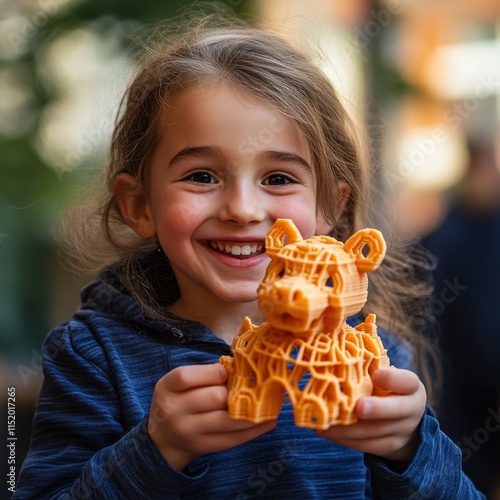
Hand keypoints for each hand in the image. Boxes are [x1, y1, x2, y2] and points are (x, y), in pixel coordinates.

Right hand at [148, 363, 275, 469]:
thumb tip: (241, 368)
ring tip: (268, 405)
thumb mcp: (180, 383)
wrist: (163, 439)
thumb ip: (203, 374)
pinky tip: (268, 422)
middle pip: (213, 397)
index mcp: (167, 387)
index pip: (186, 376)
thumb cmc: (179, 400)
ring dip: (251, 412)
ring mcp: (188, 431)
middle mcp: (174, 410)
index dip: (211, 372)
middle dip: (233, 392)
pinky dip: (253, 430)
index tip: (226, 373)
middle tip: (245, 389)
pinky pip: (232, 439)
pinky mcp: (202, 447)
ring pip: (227, 420)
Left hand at [317, 368, 425, 465]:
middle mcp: (412, 409)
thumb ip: (368, 369)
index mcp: (411, 387)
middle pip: (397, 410)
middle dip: (377, 409)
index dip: (393, 379)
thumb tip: (337, 359)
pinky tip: (327, 431)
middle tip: (359, 407)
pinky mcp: (389, 447)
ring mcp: (402, 431)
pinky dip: (345, 439)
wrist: (402, 420)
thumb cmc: (385, 388)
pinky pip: (366, 445)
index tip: (377, 375)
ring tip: (326, 421)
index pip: (407, 381)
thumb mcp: (384, 375)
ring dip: (350, 428)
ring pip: (376, 431)